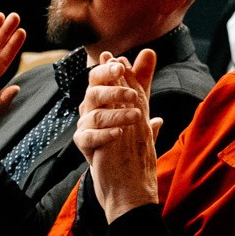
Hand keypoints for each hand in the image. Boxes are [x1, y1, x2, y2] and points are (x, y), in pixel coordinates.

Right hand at [76, 49, 162, 221]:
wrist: (126, 184)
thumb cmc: (130, 143)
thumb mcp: (140, 110)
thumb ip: (141, 83)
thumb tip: (149, 51)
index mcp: (103, 101)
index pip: (101, 79)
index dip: (108, 69)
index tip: (121, 64)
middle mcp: (91, 112)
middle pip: (92, 91)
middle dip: (110, 87)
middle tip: (131, 90)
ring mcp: (86, 129)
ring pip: (92, 113)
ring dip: (116, 112)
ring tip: (138, 116)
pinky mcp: (84, 148)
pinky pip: (87, 136)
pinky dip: (104, 134)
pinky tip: (120, 133)